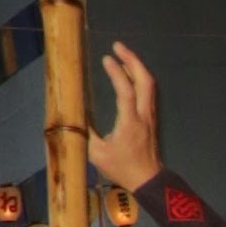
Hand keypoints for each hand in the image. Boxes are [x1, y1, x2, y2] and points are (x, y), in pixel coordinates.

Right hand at [86, 39, 159, 195]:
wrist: (148, 180)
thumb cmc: (121, 168)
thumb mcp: (97, 154)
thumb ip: (86, 132)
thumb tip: (74, 113)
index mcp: (130, 123)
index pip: (126, 92)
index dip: (117, 74)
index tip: (106, 58)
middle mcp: (144, 115)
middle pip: (145, 81)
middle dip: (133, 60)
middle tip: (118, 46)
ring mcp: (150, 116)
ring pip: (150, 85)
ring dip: (137, 67)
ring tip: (123, 55)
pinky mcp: (152, 118)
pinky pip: (149, 91)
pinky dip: (140, 77)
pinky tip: (131, 74)